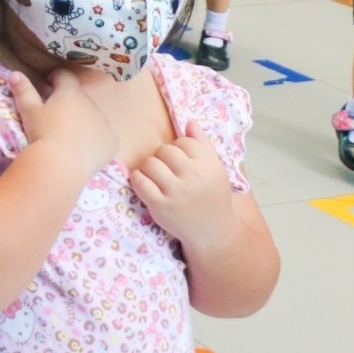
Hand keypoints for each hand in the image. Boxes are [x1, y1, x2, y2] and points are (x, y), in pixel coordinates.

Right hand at [7, 67, 114, 173]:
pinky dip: (96, 138)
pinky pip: (104, 135)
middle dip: (69, 103)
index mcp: (70, 93)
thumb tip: (15, 73)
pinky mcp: (112, 140)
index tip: (49, 84)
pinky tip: (84, 149)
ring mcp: (104, 122)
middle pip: (80, 98)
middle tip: (56, 116)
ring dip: (83, 120)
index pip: (65, 76)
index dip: (56, 78)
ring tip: (69, 136)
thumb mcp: (29, 111)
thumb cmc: (42, 134)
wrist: (62, 165)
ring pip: (93, 116)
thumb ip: (23, 91)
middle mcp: (90, 103)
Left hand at [128, 121, 234, 250]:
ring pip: (150, 163)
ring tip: (158, 177)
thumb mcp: (215, 169)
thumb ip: (203, 144)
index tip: (183, 162)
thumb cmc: (212, 195)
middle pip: (164, 150)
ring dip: (150, 168)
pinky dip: (138, 179)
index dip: (180, 149)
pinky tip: (146, 184)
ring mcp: (176, 192)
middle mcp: (193, 176)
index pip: (183, 142)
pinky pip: (139, 180)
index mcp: (209, 165)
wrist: (212, 230)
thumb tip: (189, 122)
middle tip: (169, 171)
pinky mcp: (160, 205)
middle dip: (163, 158)